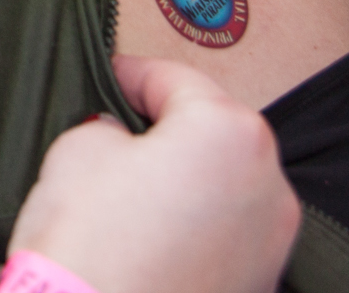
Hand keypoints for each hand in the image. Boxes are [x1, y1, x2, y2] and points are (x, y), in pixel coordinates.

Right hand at [8, 54, 297, 292]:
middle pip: (211, 133)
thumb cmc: (89, 252)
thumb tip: (118, 136)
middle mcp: (268, 184)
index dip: (131, 75)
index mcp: (229, 133)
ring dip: (183, 180)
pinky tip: (147, 238)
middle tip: (113, 133)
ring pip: (222, 186)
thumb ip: (106, 126)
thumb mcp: (77, 150)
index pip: (174, 79)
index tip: (109, 78)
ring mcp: (271, 243)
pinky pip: (224, 236)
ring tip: (128, 194)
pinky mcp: (258, 285)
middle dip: (163, 130)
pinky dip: (192, 228)